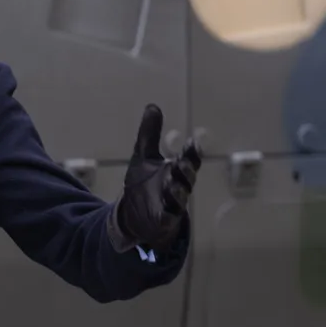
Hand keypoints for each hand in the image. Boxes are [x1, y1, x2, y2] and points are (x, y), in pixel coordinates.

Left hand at [116, 104, 201, 249]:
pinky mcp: (163, 221)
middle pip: (187, 178)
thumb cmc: (144, 185)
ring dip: (177, 191)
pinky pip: (168, 217)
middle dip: (186, 170)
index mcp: (176, 171)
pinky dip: (168, 214)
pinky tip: (166, 211)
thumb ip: (149, 134)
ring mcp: (172, 205)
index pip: (188, 160)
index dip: (191, 153)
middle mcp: (178, 187)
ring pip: (179, 198)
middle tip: (181, 162)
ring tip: (171, 183)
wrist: (132, 215)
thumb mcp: (143, 157)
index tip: (192, 143)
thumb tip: (153, 106)